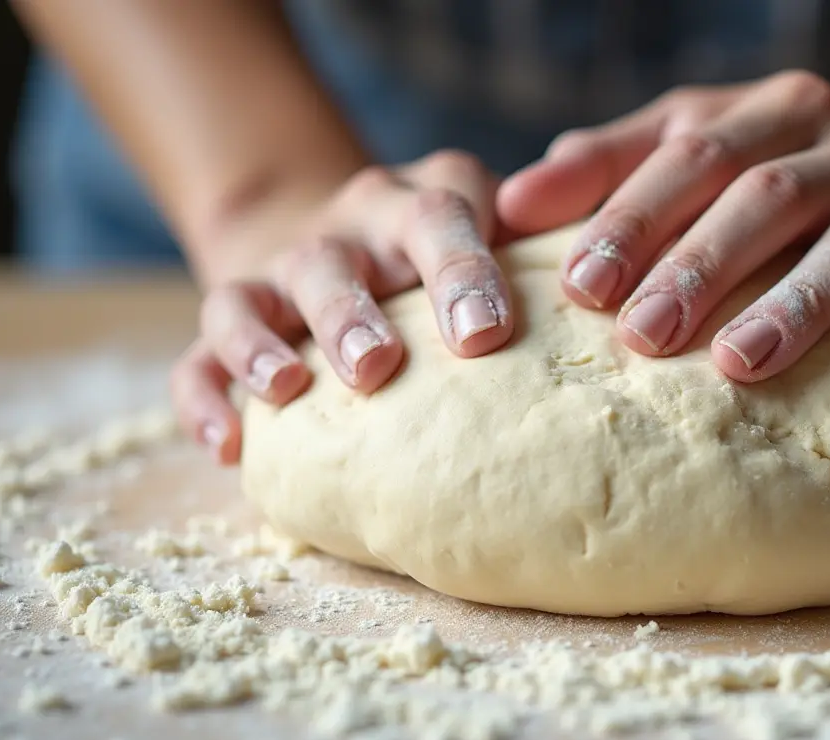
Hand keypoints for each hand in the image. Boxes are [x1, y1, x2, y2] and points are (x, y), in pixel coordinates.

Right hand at [172, 151, 514, 463]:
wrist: (340, 234)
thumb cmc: (452, 259)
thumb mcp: (497, 235)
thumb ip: (546, 253)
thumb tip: (631, 297)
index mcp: (420, 206)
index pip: (442, 215)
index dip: (462, 268)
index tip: (486, 335)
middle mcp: (344, 232)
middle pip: (337, 257)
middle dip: (356, 311)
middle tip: (382, 366)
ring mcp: (278, 275)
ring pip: (250, 296)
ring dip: (268, 342)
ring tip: (291, 391)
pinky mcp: (229, 318)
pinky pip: (198, 354)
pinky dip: (207, 394)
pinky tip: (230, 444)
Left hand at [499, 71, 829, 383]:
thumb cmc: (829, 209)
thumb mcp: (727, 170)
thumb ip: (628, 170)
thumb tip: (511, 199)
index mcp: (781, 118)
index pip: (695, 154)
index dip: (634, 214)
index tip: (575, 289)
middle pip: (771, 192)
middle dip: (701, 262)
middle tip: (639, 336)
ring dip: (804, 299)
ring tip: (743, 363)